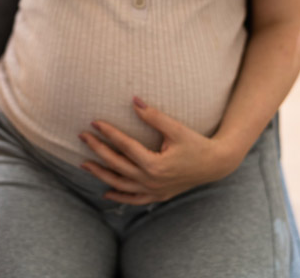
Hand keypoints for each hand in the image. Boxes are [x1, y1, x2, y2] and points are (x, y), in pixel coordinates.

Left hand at [78, 98, 241, 204]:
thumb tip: (134, 100)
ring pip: (120, 185)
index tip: (94, 122)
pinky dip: (119, 196)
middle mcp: (151, 181)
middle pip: (117, 165)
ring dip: (101, 174)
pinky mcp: (159, 196)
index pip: (124, 146)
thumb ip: (154, 116)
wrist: (216, 164)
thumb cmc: (196, 143)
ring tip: (84, 164)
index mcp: (155, 164)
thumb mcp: (176, 129)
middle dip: (97, 150)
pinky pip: (134, 199)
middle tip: (82, 137)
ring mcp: (154, 191)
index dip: (108, 133)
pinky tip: (105, 192)